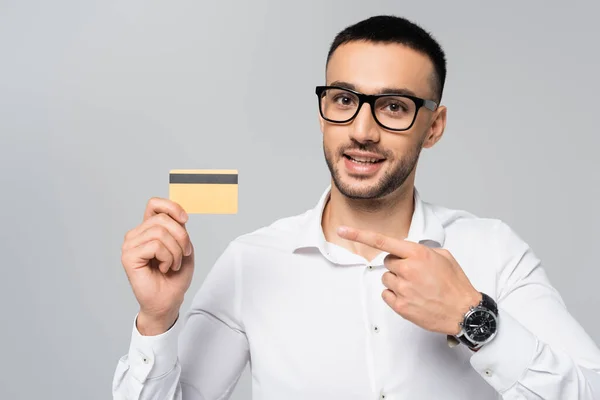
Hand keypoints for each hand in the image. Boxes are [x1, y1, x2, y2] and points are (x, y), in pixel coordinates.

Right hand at [121, 197, 194, 333]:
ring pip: (160, 233)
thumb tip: (178, 216)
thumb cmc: (175, 277)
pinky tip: (164, 268)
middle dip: (181, 237)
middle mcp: (136, 234)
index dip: (172, 207)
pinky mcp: (129, 256)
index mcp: (148, 229)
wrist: (169, 301)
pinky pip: (155, 246)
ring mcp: (130, 245)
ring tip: (173, 264)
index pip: (154, 204)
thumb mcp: (184, 247)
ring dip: (175, 252)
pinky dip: (167, 258)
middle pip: (163, 219)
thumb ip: (179, 229)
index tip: (185, 220)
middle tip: (183, 254)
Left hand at [337, 226, 480, 335]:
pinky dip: (395, 295)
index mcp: (418, 254)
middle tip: (416, 273)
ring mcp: (403, 289)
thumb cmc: (456, 284)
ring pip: (386, 278)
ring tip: (417, 287)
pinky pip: (386, 294)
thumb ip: (421, 250)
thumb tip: (407, 250)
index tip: (343, 231)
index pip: (383, 241)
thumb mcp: (443, 257)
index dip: (359, 235)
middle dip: (398, 264)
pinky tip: (412, 297)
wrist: (464, 312)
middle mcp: (408, 270)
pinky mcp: (401, 306)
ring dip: (397, 280)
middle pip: (387, 261)